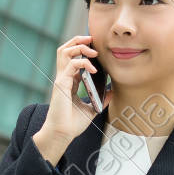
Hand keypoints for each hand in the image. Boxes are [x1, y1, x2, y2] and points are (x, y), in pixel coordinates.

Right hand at [36, 33, 101, 151]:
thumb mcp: (92, 109)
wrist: (62, 134)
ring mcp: (61, 79)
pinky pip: (71, 65)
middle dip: (78, 40)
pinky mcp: (61, 84)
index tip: (97, 49)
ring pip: (64, 51)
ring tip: (92, 50)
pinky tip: (94, 69)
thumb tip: (112, 91)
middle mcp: (64, 77)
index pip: (73, 58)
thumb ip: (101, 99)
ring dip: (79, 46)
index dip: (84, 50)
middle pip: (65, 49)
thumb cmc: (72, 124)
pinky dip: (83, 62)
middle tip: (92, 39)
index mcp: (69, 81)